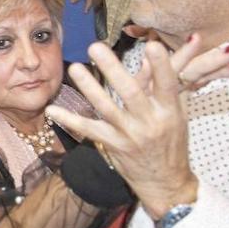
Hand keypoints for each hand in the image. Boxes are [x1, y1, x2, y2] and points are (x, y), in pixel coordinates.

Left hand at [46, 36, 228, 218]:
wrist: (165, 182)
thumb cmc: (172, 141)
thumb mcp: (176, 113)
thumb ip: (165, 84)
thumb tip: (154, 52)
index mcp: (169, 112)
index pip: (167, 85)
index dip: (162, 66)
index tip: (153, 45)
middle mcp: (149, 123)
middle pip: (130, 93)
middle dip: (113, 70)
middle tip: (96, 47)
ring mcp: (129, 135)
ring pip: (106, 108)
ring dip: (89, 88)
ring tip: (75, 68)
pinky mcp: (113, 145)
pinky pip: (88, 130)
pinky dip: (69, 119)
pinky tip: (51, 110)